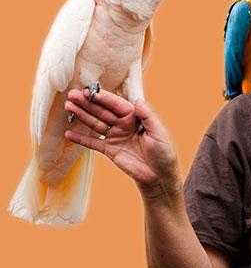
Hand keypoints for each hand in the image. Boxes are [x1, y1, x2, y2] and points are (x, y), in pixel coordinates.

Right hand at [64, 88, 179, 196]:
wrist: (159, 176)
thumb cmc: (164, 152)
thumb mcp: (158, 132)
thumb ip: (147, 116)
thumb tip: (138, 100)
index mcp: (136, 117)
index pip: (116, 104)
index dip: (103, 98)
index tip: (89, 91)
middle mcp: (124, 125)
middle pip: (103, 111)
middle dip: (88, 103)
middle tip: (72, 95)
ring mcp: (115, 137)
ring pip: (95, 123)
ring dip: (82, 115)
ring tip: (68, 107)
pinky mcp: (110, 150)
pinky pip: (93, 143)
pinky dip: (80, 138)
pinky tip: (68, 133)